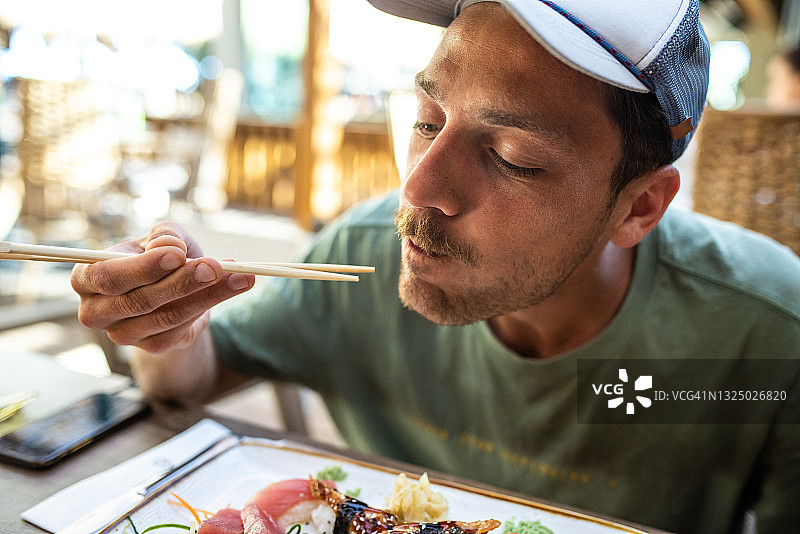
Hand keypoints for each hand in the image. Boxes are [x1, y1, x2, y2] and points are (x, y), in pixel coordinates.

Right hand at [71, 222, 254, 353]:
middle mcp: (97, 311)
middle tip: (215, 266)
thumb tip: (170, 248)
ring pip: (168, 316)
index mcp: (87, 278)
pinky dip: (213, 304)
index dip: (142, 267)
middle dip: (181, 282)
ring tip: (240, 275)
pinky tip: (236, 285)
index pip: (107, 276)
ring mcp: (124, 334)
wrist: (174, 290)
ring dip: (208, 294)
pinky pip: (184, 327)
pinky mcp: (153, 347)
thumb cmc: (161, 258)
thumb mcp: (164, 238)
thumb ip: (166, 236)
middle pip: (139, 300)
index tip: (178, 254)